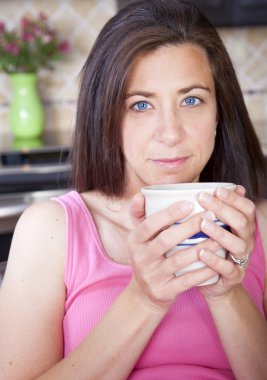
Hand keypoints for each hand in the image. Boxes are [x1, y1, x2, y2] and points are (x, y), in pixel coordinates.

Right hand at [127, 194, 221, 310]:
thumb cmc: (147, 257)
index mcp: (134, 241)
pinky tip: (216, 263)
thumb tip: (141, 195)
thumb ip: (139, 215)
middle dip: (189, 227)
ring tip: (217, 238)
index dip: (169, 213)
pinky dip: (202, 272)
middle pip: (166, 240)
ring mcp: (151, 276)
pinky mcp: (164, 291)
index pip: (150, 224)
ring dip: (200, 248)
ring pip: (178, 260)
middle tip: (209, 216)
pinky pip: (186, 281)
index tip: (190, 203)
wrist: (145, 294)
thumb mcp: (138, 238)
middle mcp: (140, 258)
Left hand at [197, 185, 254, 299]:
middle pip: (242, 223)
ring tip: (203, 224)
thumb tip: (234, 187)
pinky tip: (201, 252)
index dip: (233, 198)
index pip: (246, 209)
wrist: (214, 282)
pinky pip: (228, 268)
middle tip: (203, 199)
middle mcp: (246, 241)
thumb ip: (220, 210)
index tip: (216, 189)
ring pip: (237, 245)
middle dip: (223, 209)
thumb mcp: (216, 227)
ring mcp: (241, 259)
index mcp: (244, 227)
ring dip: (220, 232)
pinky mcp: (233, 276)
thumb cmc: (212, 248)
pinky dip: (215, 260)